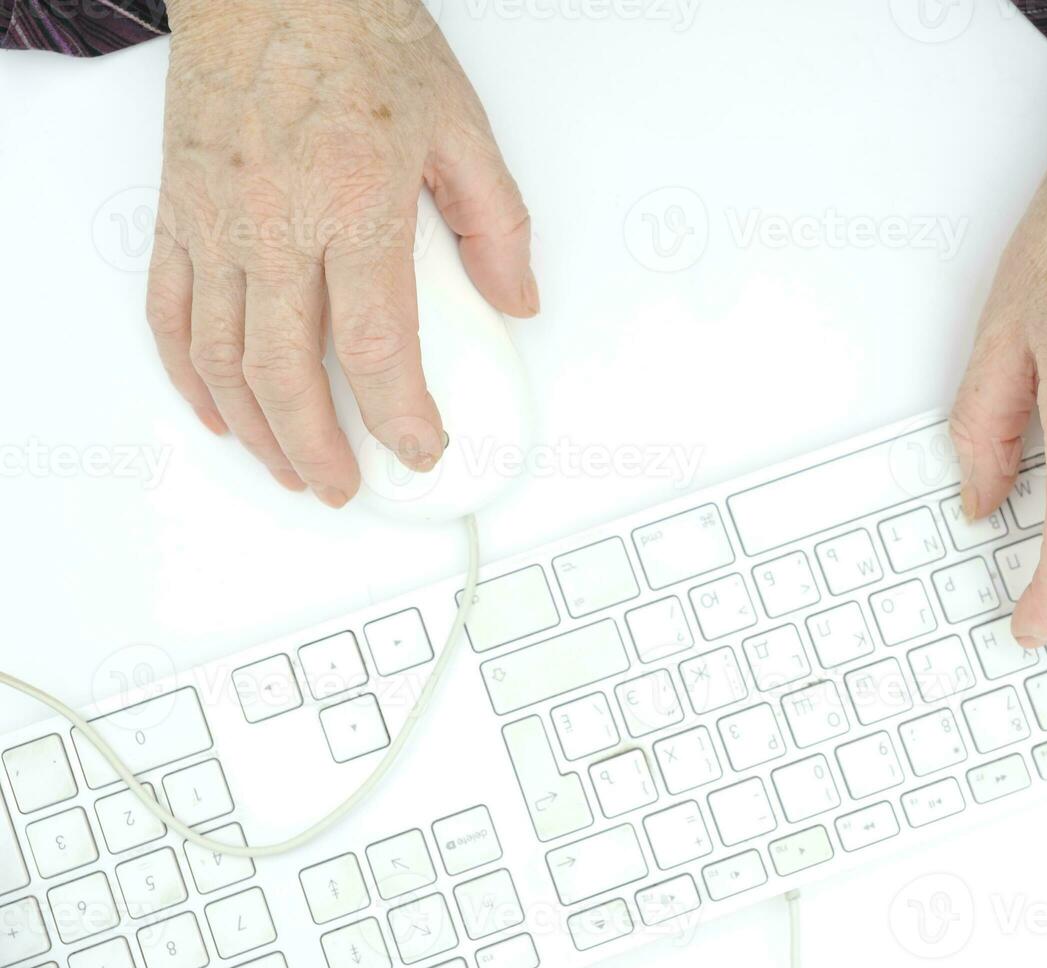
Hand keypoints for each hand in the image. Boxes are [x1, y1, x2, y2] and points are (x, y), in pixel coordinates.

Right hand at [146, 0, 536, 506]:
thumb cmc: (358, 37)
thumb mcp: (461, 126)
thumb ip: (496, 223)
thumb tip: (516, 299)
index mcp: (354, 205)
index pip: (377, 347)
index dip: (399, 418)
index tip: (420, 449)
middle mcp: (275, 222)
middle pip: (287, 372)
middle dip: (320, 448)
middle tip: (346, 485)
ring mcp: (216, 221)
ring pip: (222, 358)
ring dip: (257, 429)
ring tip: (293, 467)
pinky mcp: (178, 212)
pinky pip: (171, 313)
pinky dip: (189, 375)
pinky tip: (219, 411)